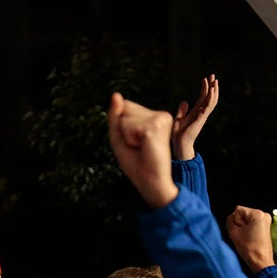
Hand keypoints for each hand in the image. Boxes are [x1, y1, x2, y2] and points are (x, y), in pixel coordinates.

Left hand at [108, 93, 178, 208]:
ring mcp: (161, 118)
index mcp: (155, 117)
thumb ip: (115, 116)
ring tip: (142, 147)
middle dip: (123, 129)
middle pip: (125, 107)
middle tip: (138, 146)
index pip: (125, 105)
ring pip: (125, 117)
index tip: (134, 143)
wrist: (151, 183)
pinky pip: (128, 125)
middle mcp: (161, 115)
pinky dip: (129, 139)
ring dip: (126, 135)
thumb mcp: (120, 138)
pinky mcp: (156, 125)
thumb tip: (116, 94)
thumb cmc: (136, 164)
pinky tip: (144, 147)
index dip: (121, 126)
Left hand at [172, 74, 218, 160]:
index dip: (205, 88)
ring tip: (215, 81)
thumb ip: (182, 110)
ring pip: (212, 101)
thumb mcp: (179, 118)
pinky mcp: (201, 118)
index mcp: (197, 111)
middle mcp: (201, 112)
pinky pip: (208, 107)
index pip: (204, 97)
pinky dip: (210, 98)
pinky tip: (211, 90)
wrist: (180, 143)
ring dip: (214, 91)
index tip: (206, 78)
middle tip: (213, 76)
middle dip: (212, 86)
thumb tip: (184, 102)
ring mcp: (202, 115)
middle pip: (210, 97)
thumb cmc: (179, 133)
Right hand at [226, 206, 274, 272]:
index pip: (237, 210)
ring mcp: (266, 220)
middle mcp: (263, 214)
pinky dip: (249, 229)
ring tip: (248, 237)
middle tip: (245, 235)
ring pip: (247, 219)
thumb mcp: (233, 233)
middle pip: (243, 214)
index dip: (236, 221)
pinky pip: (252, 223)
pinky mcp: (266, 225)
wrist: (261, 261)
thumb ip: (229, 220)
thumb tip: (231, 216)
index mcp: (257, 214)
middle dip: (240, 224)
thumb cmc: (250, 249)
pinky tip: (251, 237)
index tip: (242, 231)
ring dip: (244, 227)